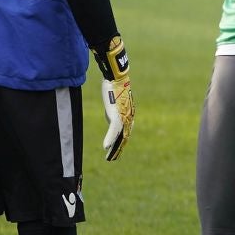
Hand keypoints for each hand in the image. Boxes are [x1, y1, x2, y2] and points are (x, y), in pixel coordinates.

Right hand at [95, 36, 132, 160]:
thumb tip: (111, 118)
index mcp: (128, 114)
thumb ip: (113, 112)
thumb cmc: (114, 85)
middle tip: (113, 159)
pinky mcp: (117, 114)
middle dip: (119, 148)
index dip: (121, 142)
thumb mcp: (114, 102)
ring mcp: (124, 116)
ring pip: (121, 136)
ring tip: (110, 158)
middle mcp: (129, 117)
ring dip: (115, 148)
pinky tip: (106, 147)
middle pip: (125, 136)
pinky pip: (114, 130)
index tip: (117, 149)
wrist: (116, 76)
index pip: (126, 131)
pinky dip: (110, 139)